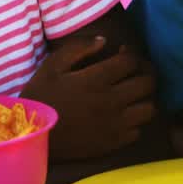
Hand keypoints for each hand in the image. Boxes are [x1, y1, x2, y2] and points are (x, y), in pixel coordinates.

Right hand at [22, 36, 155, 160]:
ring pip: (150, 108)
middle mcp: (111, 101)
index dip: (131, 54)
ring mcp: (115, 124)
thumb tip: (104, 41)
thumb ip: (77, 48)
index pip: (131, 62)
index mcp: (96, 80)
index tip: (123, 53)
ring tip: (132, 95)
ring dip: (143, 98)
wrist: (32, 134)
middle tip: (133, 72)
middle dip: (144, 72)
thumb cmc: (40, 97)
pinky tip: (121, 116)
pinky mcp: (113, 143)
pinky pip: (138, 130)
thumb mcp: (50, 66)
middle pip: (147, 83)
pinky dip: (134, 121)